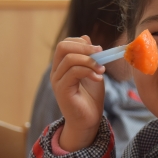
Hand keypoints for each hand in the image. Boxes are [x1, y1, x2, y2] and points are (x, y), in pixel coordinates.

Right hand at [51, 36, 105, 150]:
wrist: (89, 120)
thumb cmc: (91, 98)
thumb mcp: (93, 71)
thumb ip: (89, 56)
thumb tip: (86, 37)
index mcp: (62, 66)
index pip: (65, 44)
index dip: (81, 42)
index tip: (98, 50)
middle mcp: (56, 72)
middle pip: (62, 47)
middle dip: (83, 47)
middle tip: (100, 53)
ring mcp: (57, 81)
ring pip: (69, 59)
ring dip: (90, 61)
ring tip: (102, 70)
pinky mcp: (62, 90)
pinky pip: (73, 72)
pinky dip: (88, 71)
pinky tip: (98, 77)